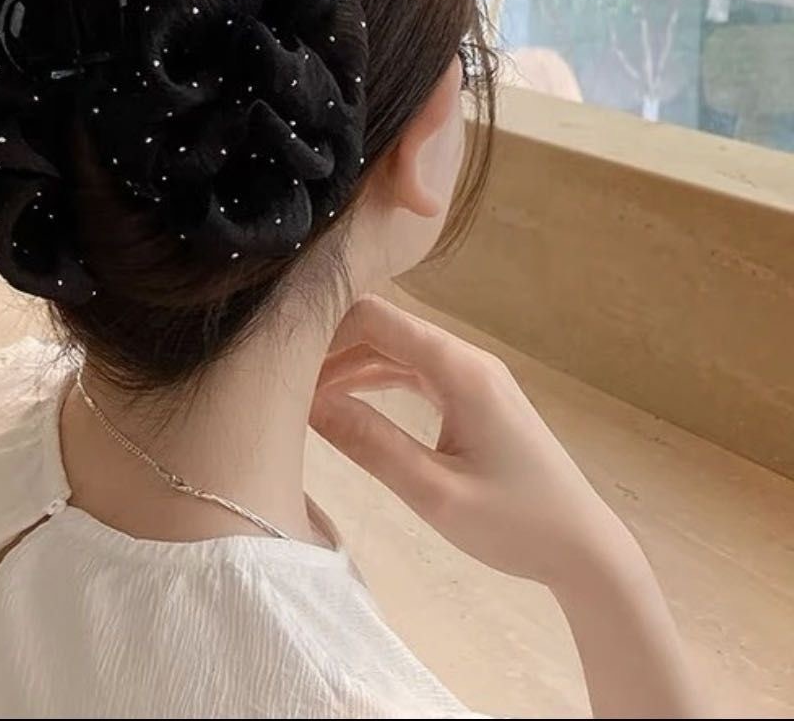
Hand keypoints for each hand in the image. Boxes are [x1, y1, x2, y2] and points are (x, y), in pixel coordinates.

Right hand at [310, 295, 634, 588]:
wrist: (584, 548)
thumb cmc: (516, 524)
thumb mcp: (434, 493)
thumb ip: (370, 443)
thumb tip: (307, 404)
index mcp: (460, 369)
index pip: (376, 317)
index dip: (325, 329)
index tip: (282, 360)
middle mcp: (465, 358)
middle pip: (382, 326)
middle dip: (330, 345)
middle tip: (280, 380)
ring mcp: (469, 375)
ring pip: (393, 348)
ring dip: (348, 365)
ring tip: (299, 394)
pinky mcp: (470, 396)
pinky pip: (410, 371)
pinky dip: (373, 380)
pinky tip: (340, 401)